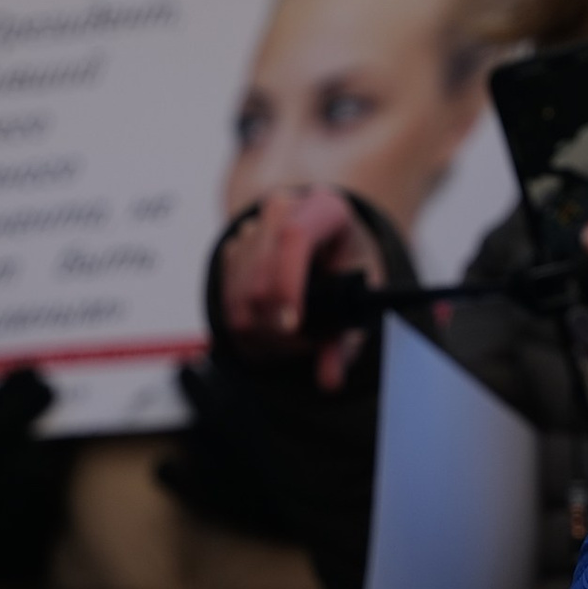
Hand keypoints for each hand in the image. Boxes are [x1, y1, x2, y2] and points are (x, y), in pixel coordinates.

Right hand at [217, 188, 382, 393]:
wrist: (330, 245)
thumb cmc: (350, 267)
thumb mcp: (360, 298)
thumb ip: (346, 340)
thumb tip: (329, 381)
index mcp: (326, 209)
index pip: (294, 236)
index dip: (287, 283)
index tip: (292, 326)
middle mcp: (284, 208)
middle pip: (260, 273)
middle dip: (275, 322)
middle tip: (304, 345)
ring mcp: (254, 226)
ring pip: (238, 290)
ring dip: (261, 330)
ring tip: (293, 337)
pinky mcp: (233, 248)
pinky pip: (227, 296)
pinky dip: (246, 324)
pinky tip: (273, 325)